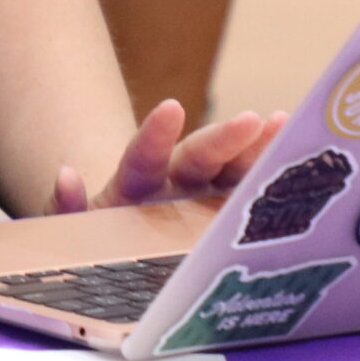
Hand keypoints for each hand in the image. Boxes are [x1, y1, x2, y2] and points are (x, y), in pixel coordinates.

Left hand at [51, 102, 286, 214]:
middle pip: (198, 159)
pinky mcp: (222, 219)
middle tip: (255, 118)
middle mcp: (171, 187)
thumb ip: (66, 204)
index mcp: (134, 185)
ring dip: (255, 150)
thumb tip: (65, 176)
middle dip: (224, 139)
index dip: (155, 135)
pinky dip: (267, 184)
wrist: (115, 253)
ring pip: (230, 172)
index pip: (144, 157)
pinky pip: (246, 202)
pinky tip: (294, 161)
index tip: (171, 106)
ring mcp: (202, 200)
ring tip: (285, 124)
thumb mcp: (71, 224)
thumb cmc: (97, 235)